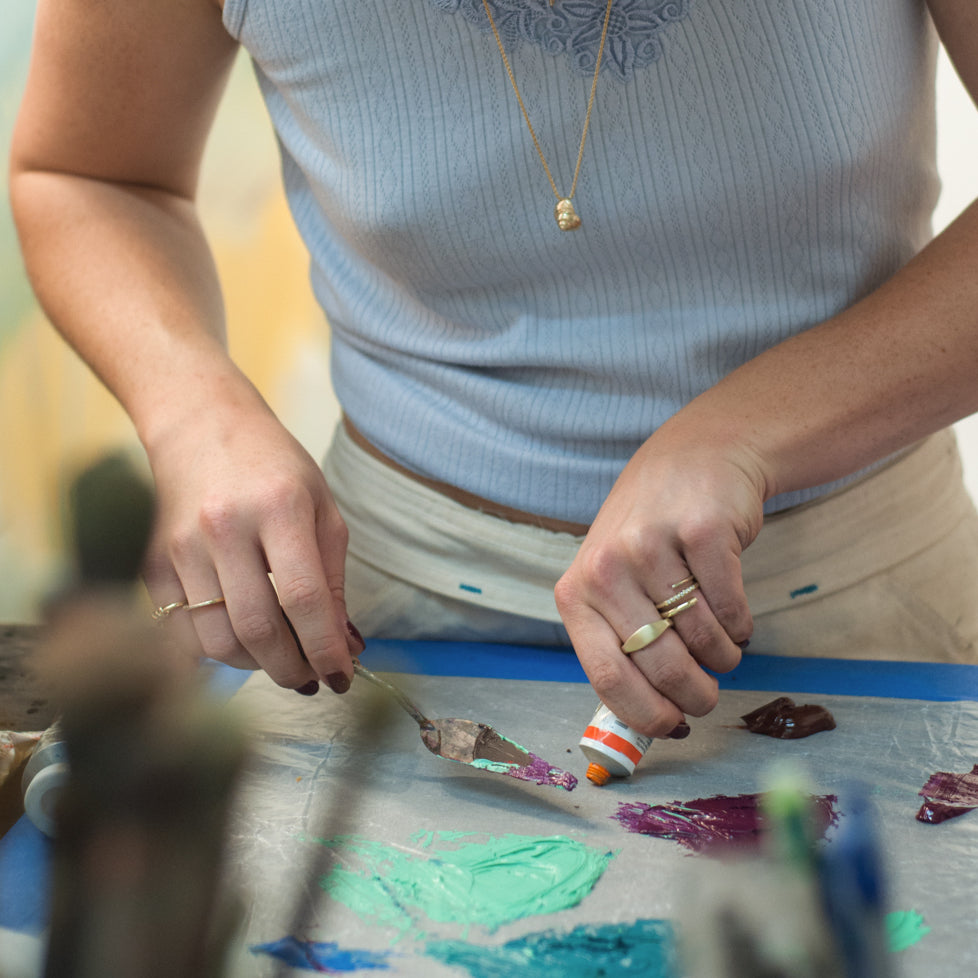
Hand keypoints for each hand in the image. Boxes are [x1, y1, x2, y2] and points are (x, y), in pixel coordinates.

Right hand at [142, 392, 362, 693]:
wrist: (200, 426)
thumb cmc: (273, 468)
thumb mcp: (321, 508)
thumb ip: (333, 578)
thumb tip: (344, 645)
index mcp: (279, 507)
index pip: (304, 599)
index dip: (325, 649)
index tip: (342, 677)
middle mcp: (224, 527)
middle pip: (258, 629)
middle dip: (292, 670)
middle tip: (312, 680)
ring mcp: (180, 547)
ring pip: (217, 641)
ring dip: (256, 666)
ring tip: (280, 658)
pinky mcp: (151, 563)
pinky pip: (182, 634)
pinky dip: (216, 652)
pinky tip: (241, 643)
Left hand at [555, 420, 763, 735]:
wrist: (694, 458)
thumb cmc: (649, 534)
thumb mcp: (612, 579)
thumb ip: (618, 638)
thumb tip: (646, 719)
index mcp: (577, 590)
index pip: (607, 674)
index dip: (645, 713)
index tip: (673, 727)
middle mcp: (607, 567)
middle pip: (659, 665)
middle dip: (694, 696)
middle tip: (708, 698)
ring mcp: (652, 546)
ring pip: (702, 641)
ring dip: (722, 657)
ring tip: (722, 646)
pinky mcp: (703, 532)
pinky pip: (733, 610)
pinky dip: (742, 625)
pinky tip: (736, 615)